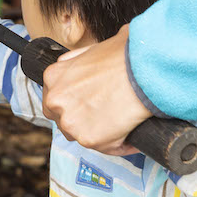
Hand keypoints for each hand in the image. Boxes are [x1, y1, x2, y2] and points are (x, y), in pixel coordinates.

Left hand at [42, 26, 150, 155]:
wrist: (142, 69)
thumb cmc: (124, 55)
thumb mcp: (92, 49)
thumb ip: (79, 61)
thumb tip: (86, 64)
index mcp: (53, 77)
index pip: (53, 99)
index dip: (70, 104)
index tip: (85, 105)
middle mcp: (56, 101)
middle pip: (63, 120)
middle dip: (81, 120)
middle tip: (103, 115)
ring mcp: (71, 122)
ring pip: (82, 136)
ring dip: (99, 133)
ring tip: (120, 123)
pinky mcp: (90, 139)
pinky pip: (107, 147)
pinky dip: (122, 144)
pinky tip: (132, 134)